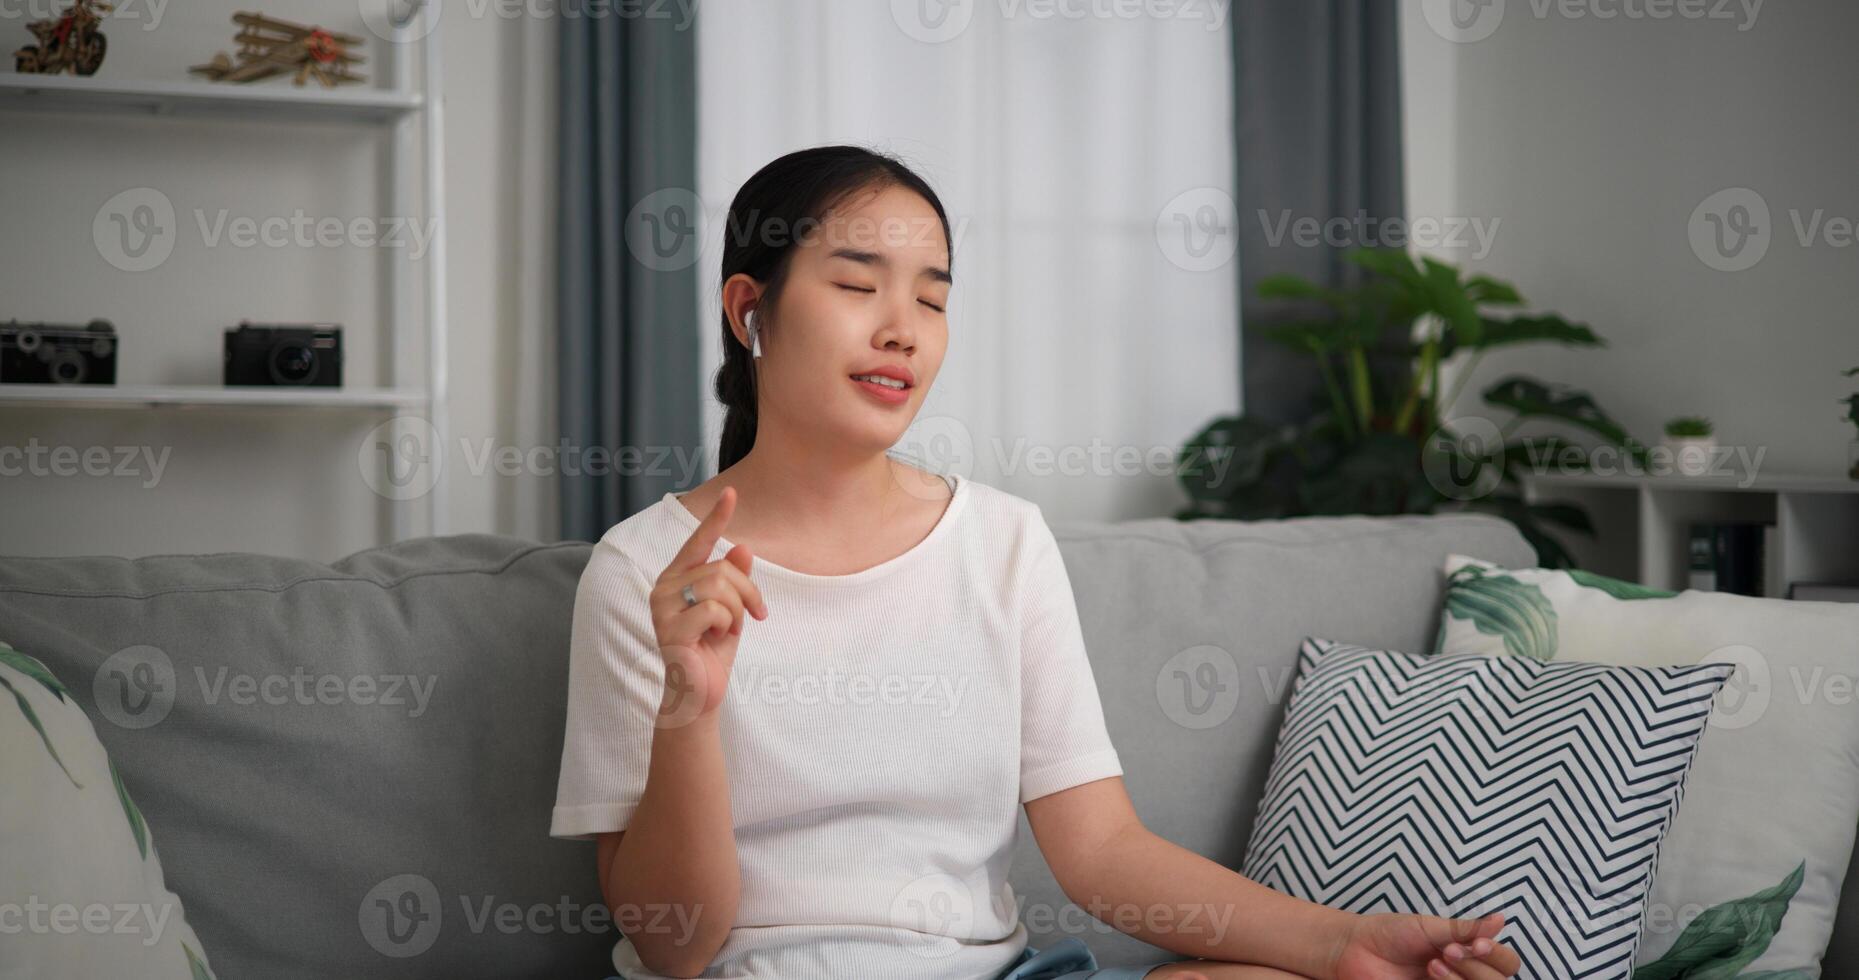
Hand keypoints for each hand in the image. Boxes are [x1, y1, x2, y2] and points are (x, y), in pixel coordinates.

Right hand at [649, 486, 766, 725]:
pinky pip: (715, 610)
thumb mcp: (732, 610)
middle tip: (755, 615)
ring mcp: (662, 607)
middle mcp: (663, 587)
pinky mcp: (669, 629)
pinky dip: (727, 625)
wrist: (701, 694)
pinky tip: (716, 639)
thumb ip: (735, 580)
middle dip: (748, 591)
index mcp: (677, 578)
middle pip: (721, 568)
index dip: (716, 517)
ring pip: (720, 586)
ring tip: (730, 629)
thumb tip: (742, 546)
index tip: (731, 491)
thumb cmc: (713, 652)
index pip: (698, 542)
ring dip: (738, 610)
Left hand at [1330, 912, 1520, 979]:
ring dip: (1461, 979)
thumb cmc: (1391, 933)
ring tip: (1433, 963)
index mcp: (1469, 953)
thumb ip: (1465, 928)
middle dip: (1475, 966)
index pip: (1506, 963)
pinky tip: (1430, 975)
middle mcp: (1465, 975)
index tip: (1476, 943)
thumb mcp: (1429, 926)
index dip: (1497, 955)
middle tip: (1446, 951)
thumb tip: (1500, 919)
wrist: (1356, 949)